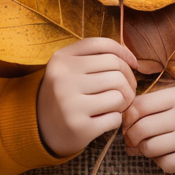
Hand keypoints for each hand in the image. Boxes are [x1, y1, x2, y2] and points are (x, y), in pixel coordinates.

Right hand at [36, 37, 138, 157]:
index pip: (103, 46)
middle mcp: (63, 79)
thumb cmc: (66, 93)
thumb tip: (130, 57)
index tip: (133, 64)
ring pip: (119, 95)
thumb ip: (95, 55)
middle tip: (127, 90)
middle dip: (129, 81)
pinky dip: (116, 119)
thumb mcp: (70, 67)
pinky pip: (115, 118)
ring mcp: (70, 105)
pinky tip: (105, 119)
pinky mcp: (79, 128)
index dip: (125, 53)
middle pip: (116, 71)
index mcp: (61, 59)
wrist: (41, 129)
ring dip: (124, 101)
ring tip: (117, 105)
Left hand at [122, 81, 174, 172]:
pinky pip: (165, 164)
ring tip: (148, 147)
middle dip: (131, 137)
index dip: (126, 117)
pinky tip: (165, 155)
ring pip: (150, 148)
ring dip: (144, 150)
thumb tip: (123, 117)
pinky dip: (160, 162)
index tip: (126, 123)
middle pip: (141, 128)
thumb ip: (156, 99)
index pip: (140, 106)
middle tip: (131, 140)